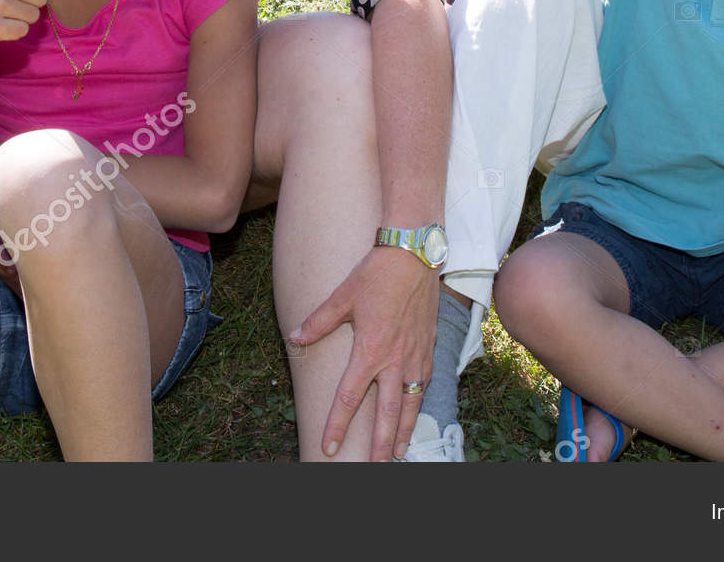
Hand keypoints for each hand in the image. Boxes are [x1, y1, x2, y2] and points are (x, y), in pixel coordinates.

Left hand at [287, 245, 439, 459]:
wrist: (415, 255)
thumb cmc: (376, 274)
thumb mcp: (342, 296)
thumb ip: (319, 322)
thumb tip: (295, 337)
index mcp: (369, 351)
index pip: (349, 399)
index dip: (337, 425)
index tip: (328, 447)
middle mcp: (394, 360)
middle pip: (387, 414)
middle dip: (380, 445)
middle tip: (374, 467)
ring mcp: (414, 355)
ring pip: (410, 404)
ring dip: (404, 431)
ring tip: (399, 453)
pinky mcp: (428, 347)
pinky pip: (424, 383)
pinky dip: (418, 402)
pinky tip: (414, 410)